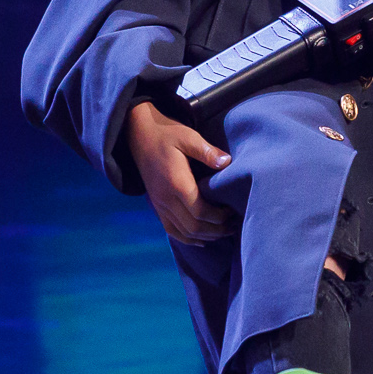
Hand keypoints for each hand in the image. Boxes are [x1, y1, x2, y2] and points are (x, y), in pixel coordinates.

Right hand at [126, 100, 232, 244]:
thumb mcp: (188, 136)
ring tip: (224, 231)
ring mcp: (159, 204)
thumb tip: (227, 162)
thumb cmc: (167, 134)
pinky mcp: (157, 206)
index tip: (233, 212)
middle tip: (234, 225)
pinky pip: (171, 230)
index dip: (219, 217)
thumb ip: (207, 151)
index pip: (200, 212)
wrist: (138, 135)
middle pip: (193, 227)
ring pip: (183, 232)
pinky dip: (188, 238)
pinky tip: (202, 239)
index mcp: (176, 183)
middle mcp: (165, 199)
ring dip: (205, 236)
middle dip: (216, 230)